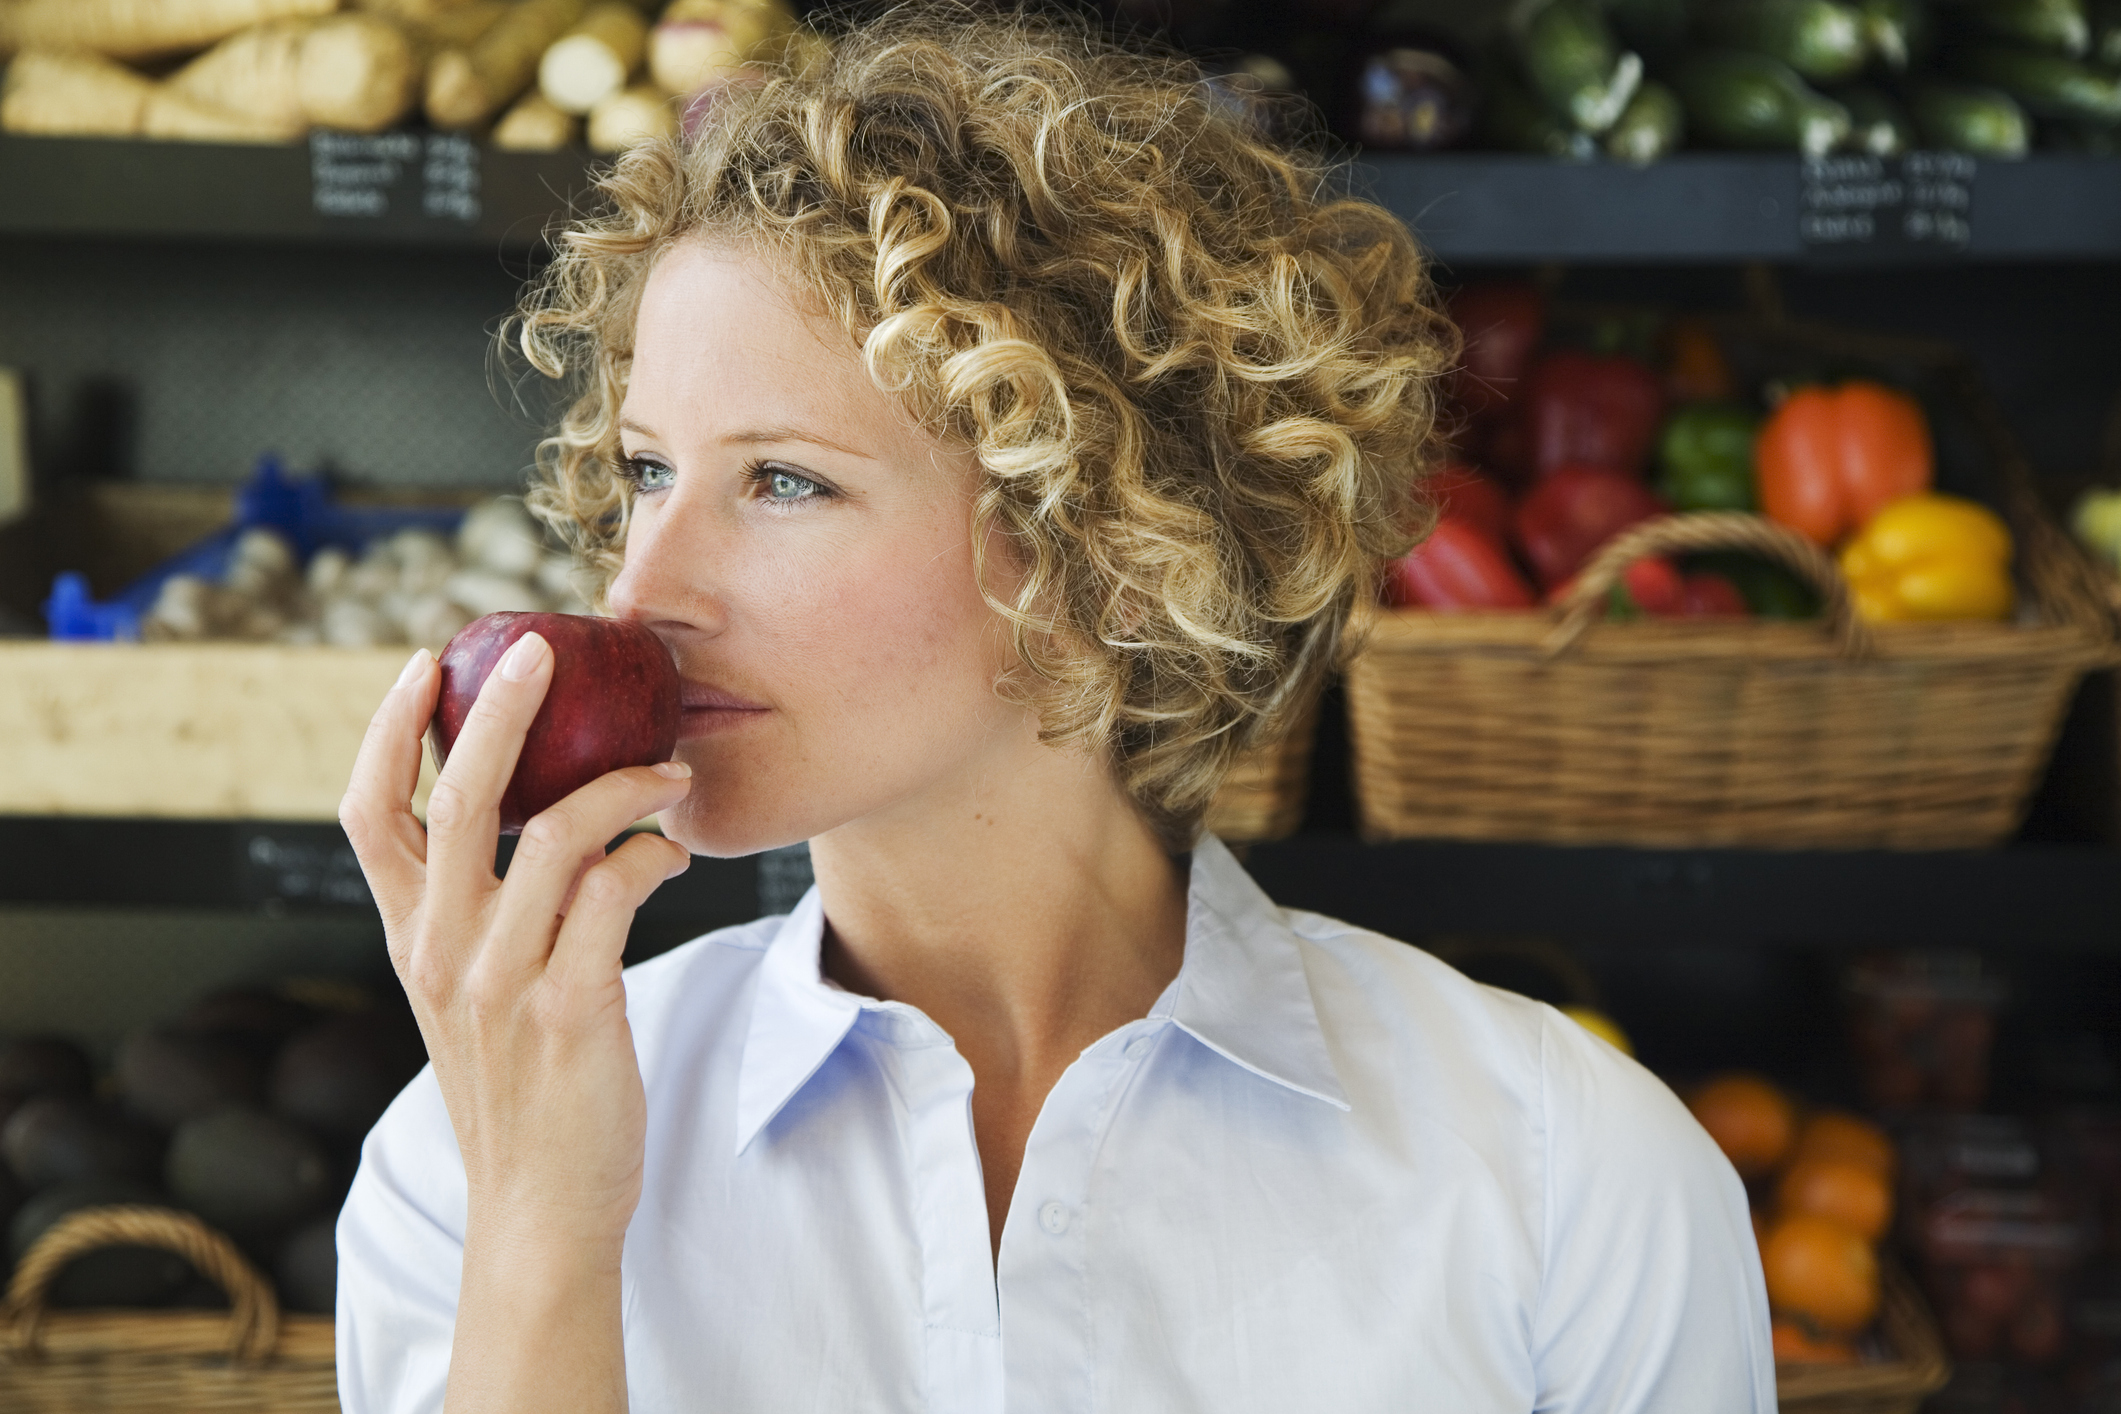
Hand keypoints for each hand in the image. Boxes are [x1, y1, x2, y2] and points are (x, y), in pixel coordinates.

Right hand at [340, 634, 693, 1251]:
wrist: (541, 1207)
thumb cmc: (522, 1093)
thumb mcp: (470, 998)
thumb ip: (479, 917)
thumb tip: (528, 824)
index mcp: (410, 940)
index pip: (368, 813)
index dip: (390, 729)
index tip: (426, 664)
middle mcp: (443, 951)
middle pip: (455, 797)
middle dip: (499, 709)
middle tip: (542, 648)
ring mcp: (503, 980)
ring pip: (552, 833)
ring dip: (621, 784)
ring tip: (668, 771)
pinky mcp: (571, 1007)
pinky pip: (614, 892)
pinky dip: (651, 853)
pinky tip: (673, 849)